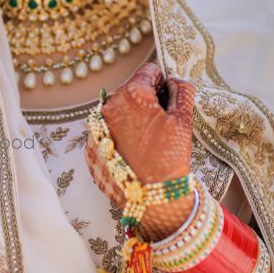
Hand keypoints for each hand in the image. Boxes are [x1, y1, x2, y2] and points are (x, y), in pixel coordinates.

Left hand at [85, 62, 195, 237]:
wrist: (153, 200)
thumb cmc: (171, 157)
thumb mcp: (183, 120)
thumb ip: (182, 91)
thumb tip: (174, 79)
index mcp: (131, 95)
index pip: (148, 72)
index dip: (162, 83)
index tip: (167, 98)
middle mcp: (107, 107)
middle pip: (130, 91)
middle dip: (146, 101)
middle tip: (160, 124)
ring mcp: (95, 129)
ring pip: (117, 113)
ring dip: (130, 118)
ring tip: (147, 141)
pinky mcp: (90, 148)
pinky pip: (107, 133)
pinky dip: (119, 137)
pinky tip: (134, 153)